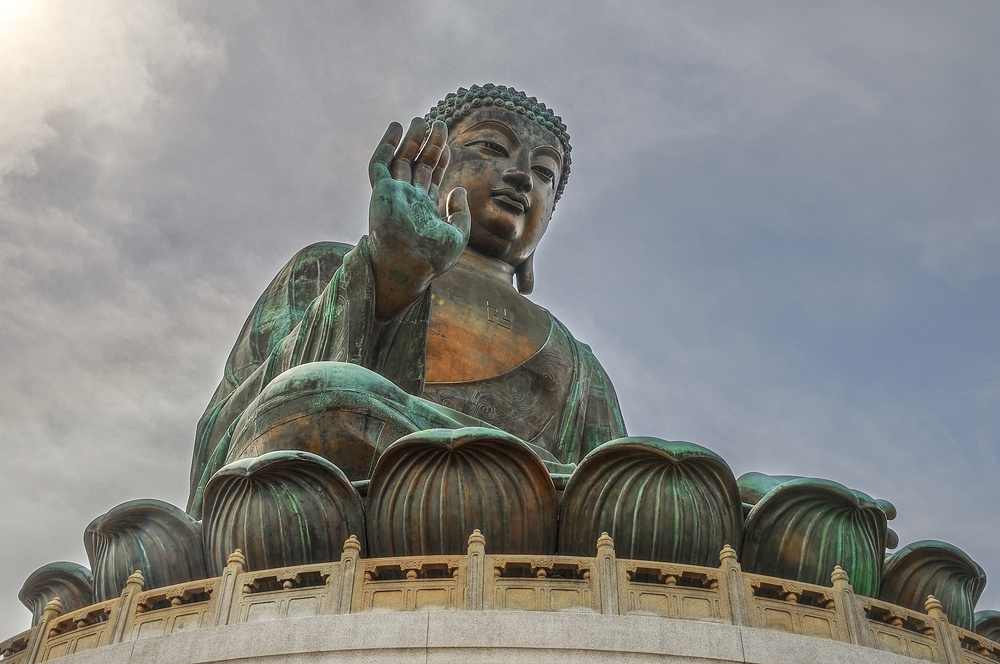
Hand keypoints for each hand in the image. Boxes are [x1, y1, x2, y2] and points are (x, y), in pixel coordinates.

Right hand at [368, 118, 469, 320]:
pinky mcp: (381, 191)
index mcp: (424, 209)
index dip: (440, 159)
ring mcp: (393, 194)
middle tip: (439, 123)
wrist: (409, 266)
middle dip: (428, 144)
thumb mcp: (458, 236)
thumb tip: (458, 190)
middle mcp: (408, 199)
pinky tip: (397, 128)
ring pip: (401, 159)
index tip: (447, 144)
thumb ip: (461, 213)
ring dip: (411, 140)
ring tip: (422, 120)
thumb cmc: (432, 259)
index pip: (432, 177)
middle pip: (418, 164)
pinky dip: (387, 144)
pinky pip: (381, 163)